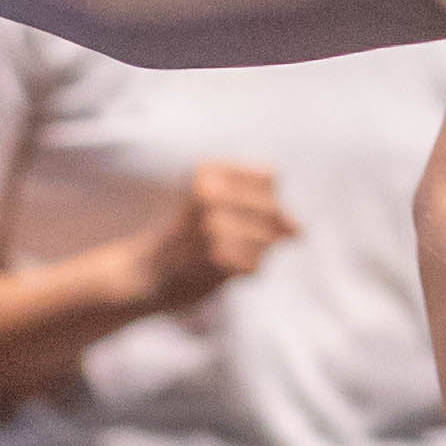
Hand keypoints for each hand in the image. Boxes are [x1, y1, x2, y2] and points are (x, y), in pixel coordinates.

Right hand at [137, 162, 298, 309]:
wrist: (145, 273)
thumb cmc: (189, 238)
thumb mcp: (221, 208)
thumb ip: (268, 211)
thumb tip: (301, 230)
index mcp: (209, 171)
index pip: (270, 177)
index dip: (262, 200)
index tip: (234, 212)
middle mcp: (211, 192)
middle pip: (275, 210)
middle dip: (262, 231)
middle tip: (225, 239)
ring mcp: (214, 224)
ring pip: (270, 240)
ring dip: (252, 254)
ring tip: (220, 254)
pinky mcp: (218, 256)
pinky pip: (257, 264)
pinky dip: (244, 272)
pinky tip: (218, 269)